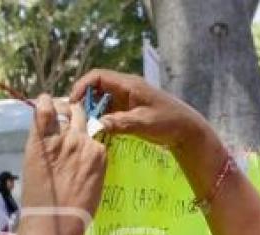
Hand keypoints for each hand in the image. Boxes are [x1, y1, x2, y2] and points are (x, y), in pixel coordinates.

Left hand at [17, 94, 106, 234]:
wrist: (54, 222)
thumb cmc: (75, 211)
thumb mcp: (94, 185)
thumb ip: (91, 164)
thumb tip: (84, 156)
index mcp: (99, 154)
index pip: (94, 130)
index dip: (83, 128)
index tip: (76, 131)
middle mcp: (84, 142)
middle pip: (80, 114)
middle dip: (72, 113)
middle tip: (62, 117)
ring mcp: (63, 139)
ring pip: (63, 110)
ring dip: (58, 108)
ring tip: (51, 112)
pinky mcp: (42, 141)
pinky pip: (44, 111)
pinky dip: (43, 104)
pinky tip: (41, 104)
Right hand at [71, 69, 213, 153]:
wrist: (187, 130)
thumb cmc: (169, 122)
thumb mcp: (144, 123)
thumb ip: (121, 123)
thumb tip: (97, 126)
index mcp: (129, 85)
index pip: (97, 77)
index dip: (81, 87)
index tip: (72, 103)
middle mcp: (125, 89)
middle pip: (96, 88)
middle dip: (83, 101)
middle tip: (74, 119)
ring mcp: (126, 100)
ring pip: (100, 101)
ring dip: (91, 112)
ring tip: (82, 127)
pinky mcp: (128, 111)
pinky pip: (108, 111)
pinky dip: (100, 119)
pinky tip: (96, 132)